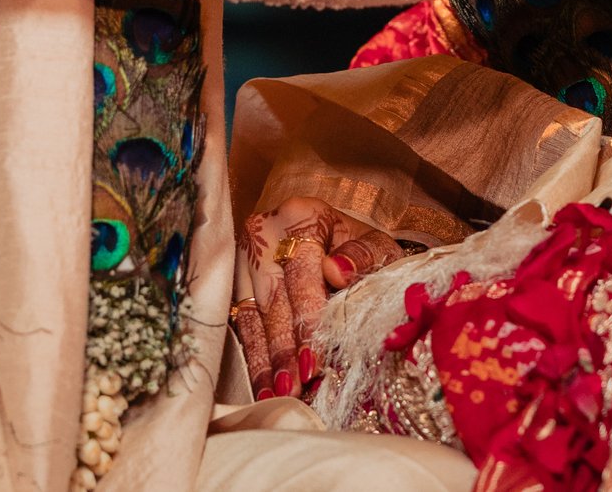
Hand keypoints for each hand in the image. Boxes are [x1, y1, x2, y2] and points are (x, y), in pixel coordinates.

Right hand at [233, 196, 405, 399]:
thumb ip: (363, 255)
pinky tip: (265, 387)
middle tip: (295, 388)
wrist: (337, 240)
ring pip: (253, 316)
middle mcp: (263, 233)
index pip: (301, 273)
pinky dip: (255, 359)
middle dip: (284, 348)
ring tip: (278, 395)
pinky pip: (243, 326)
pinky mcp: (235, 285)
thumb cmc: (359, 246)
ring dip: (265, 360)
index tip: (314, 360)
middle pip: (273, 298)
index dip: (308, 318)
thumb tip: (336, 271)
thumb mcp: (375, 244)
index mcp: (299, 216)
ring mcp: (243, 259)